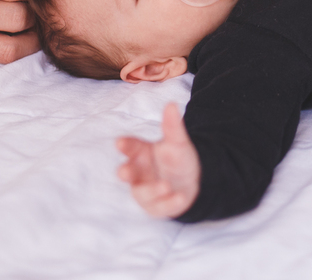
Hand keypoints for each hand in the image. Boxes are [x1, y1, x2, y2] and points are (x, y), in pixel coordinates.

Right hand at [117, 103, 200, 218]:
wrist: (191, 180)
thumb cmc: (177, 158)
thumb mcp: (177, 141)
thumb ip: (172, 126)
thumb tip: (172, 104)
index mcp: (141, 153)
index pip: (130, 147)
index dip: (125, 145)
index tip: (120, 142)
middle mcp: (139, 172)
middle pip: (128, 173)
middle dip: (126, 172)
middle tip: (124, 171)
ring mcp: (145, 191)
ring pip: (143, 193)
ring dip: (153, 190)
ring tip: (166, 185)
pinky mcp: (156, 206)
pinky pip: (160, 207)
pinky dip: (169, 203)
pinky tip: (180, 197)